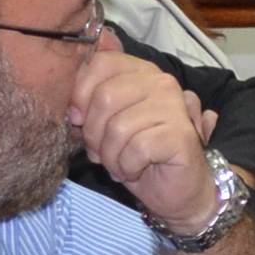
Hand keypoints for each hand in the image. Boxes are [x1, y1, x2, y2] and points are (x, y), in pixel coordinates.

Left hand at [68, 45, 224, 227]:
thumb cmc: (137, 156)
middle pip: (105, 96)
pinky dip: (127, 167)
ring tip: (119, 165)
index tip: (79, 120)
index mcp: (142, 73)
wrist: (175, 191)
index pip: (102, 63)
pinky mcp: (181, 134)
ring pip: (117, 127)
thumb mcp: (105, 126)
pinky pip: (136, 148)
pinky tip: (134, 171)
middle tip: (101, 152)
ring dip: (110, 156)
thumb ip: (90, 106)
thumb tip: (74, 112)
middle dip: (93, 133)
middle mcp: (161, 83)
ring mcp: (175, 107)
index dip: (81, 93)